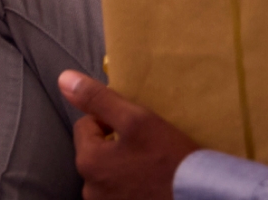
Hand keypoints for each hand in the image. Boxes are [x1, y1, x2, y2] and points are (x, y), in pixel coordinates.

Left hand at [62, 70, 199, 199]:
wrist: (202, 197)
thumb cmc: (170, 160)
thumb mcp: (136, 120)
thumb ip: (98, 99)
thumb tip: (65, 79)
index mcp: (88, 162)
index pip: (86, 126)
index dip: (109, 120)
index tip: (135, 127)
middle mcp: (90, 190)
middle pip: (96, 154)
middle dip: (116, 147)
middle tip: (146, 147)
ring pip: (109, 175)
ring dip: (124, 169)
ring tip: (151, 168)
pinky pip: (122, 194)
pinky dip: (133, 188)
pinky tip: (152, 185)